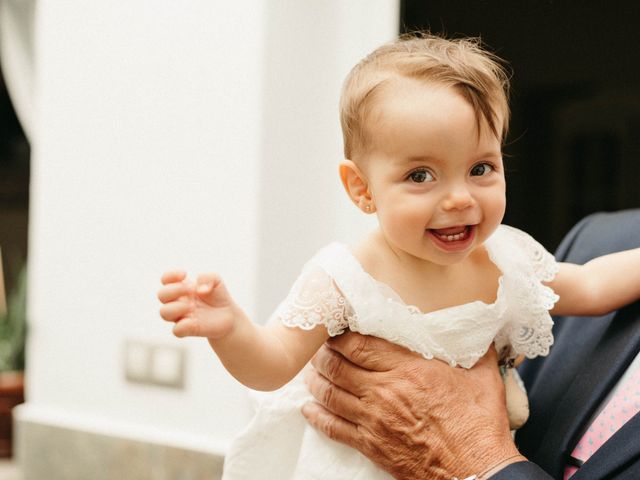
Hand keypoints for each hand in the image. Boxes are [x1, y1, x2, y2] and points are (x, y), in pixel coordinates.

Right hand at [157, 270, 239, 338]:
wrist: (228, 315)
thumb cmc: (218, 296)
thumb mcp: (217, 281)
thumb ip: (208, 277)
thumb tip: (199, 289)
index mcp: (181, 287)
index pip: (165, 279)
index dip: (170, 275)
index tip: (184, 274)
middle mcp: (178, 301)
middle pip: (162, 295)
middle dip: (175, 290)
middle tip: (192, 290)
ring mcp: (181, 316)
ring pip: (164, 313)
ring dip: (177, 307)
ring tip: (193, 306)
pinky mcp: (188, 329)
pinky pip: (176, 330)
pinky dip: (183, 325)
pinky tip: (194, 320)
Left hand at [302, 332, 523, 479]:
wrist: (476, 471)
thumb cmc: (479, 425)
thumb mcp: (482, 378)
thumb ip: (475, 350)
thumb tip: (478, 333)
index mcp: (408, 369)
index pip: (360, 345)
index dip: (341, 335)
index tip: (337, 329)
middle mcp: (384, 391)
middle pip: (338, 366)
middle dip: (323, 354)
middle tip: (318, 347)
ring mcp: (373, 419)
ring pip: (330, 394)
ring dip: (316, 381)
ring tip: (311, 372)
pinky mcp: (371, 444)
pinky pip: (334, 428)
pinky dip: (317, 417)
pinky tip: (309, 409)